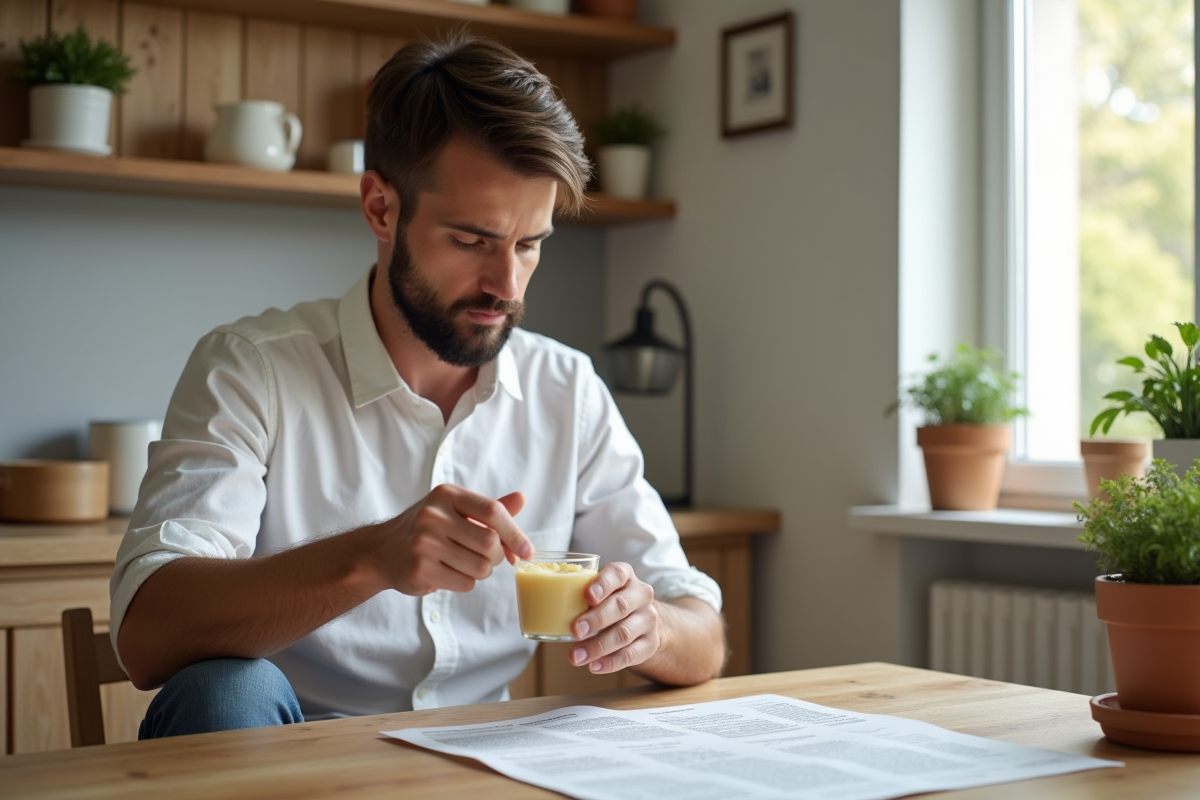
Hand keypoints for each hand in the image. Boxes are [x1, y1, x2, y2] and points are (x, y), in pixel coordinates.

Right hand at [374, 484, 532, 595]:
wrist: (381, 551)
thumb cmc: (426, 529)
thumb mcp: (454, 509)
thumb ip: (488, 509)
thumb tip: (521, 498)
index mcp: (447, 495)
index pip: (492, 511)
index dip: (515, 533)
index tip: (527, 551)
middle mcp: (433, 516)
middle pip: (490, 543)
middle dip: (498, 557)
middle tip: (489, 558)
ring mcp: (424, 543)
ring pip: (480, 567)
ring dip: (482, 572)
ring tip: (465, 565)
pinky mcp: (419, 570)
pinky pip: (464, 583)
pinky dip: (465, 582)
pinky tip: (449, 573)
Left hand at [568, 562, 659, 673]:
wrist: (643, 623)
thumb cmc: (610, 603)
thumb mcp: (600, 593)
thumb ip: (578, 595)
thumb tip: (538, 602)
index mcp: (625, 577)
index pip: (617, 574)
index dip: (602, 584)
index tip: (587, 596)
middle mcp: (640, 595)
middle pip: (620, 606)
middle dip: (596, 619)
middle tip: (575, 630)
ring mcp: (648, 620)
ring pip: (624, 633)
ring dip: (598, 646)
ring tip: (575, 656)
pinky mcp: (650, 643)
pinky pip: (631, 654)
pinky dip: (611, 662)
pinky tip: (594, 666)